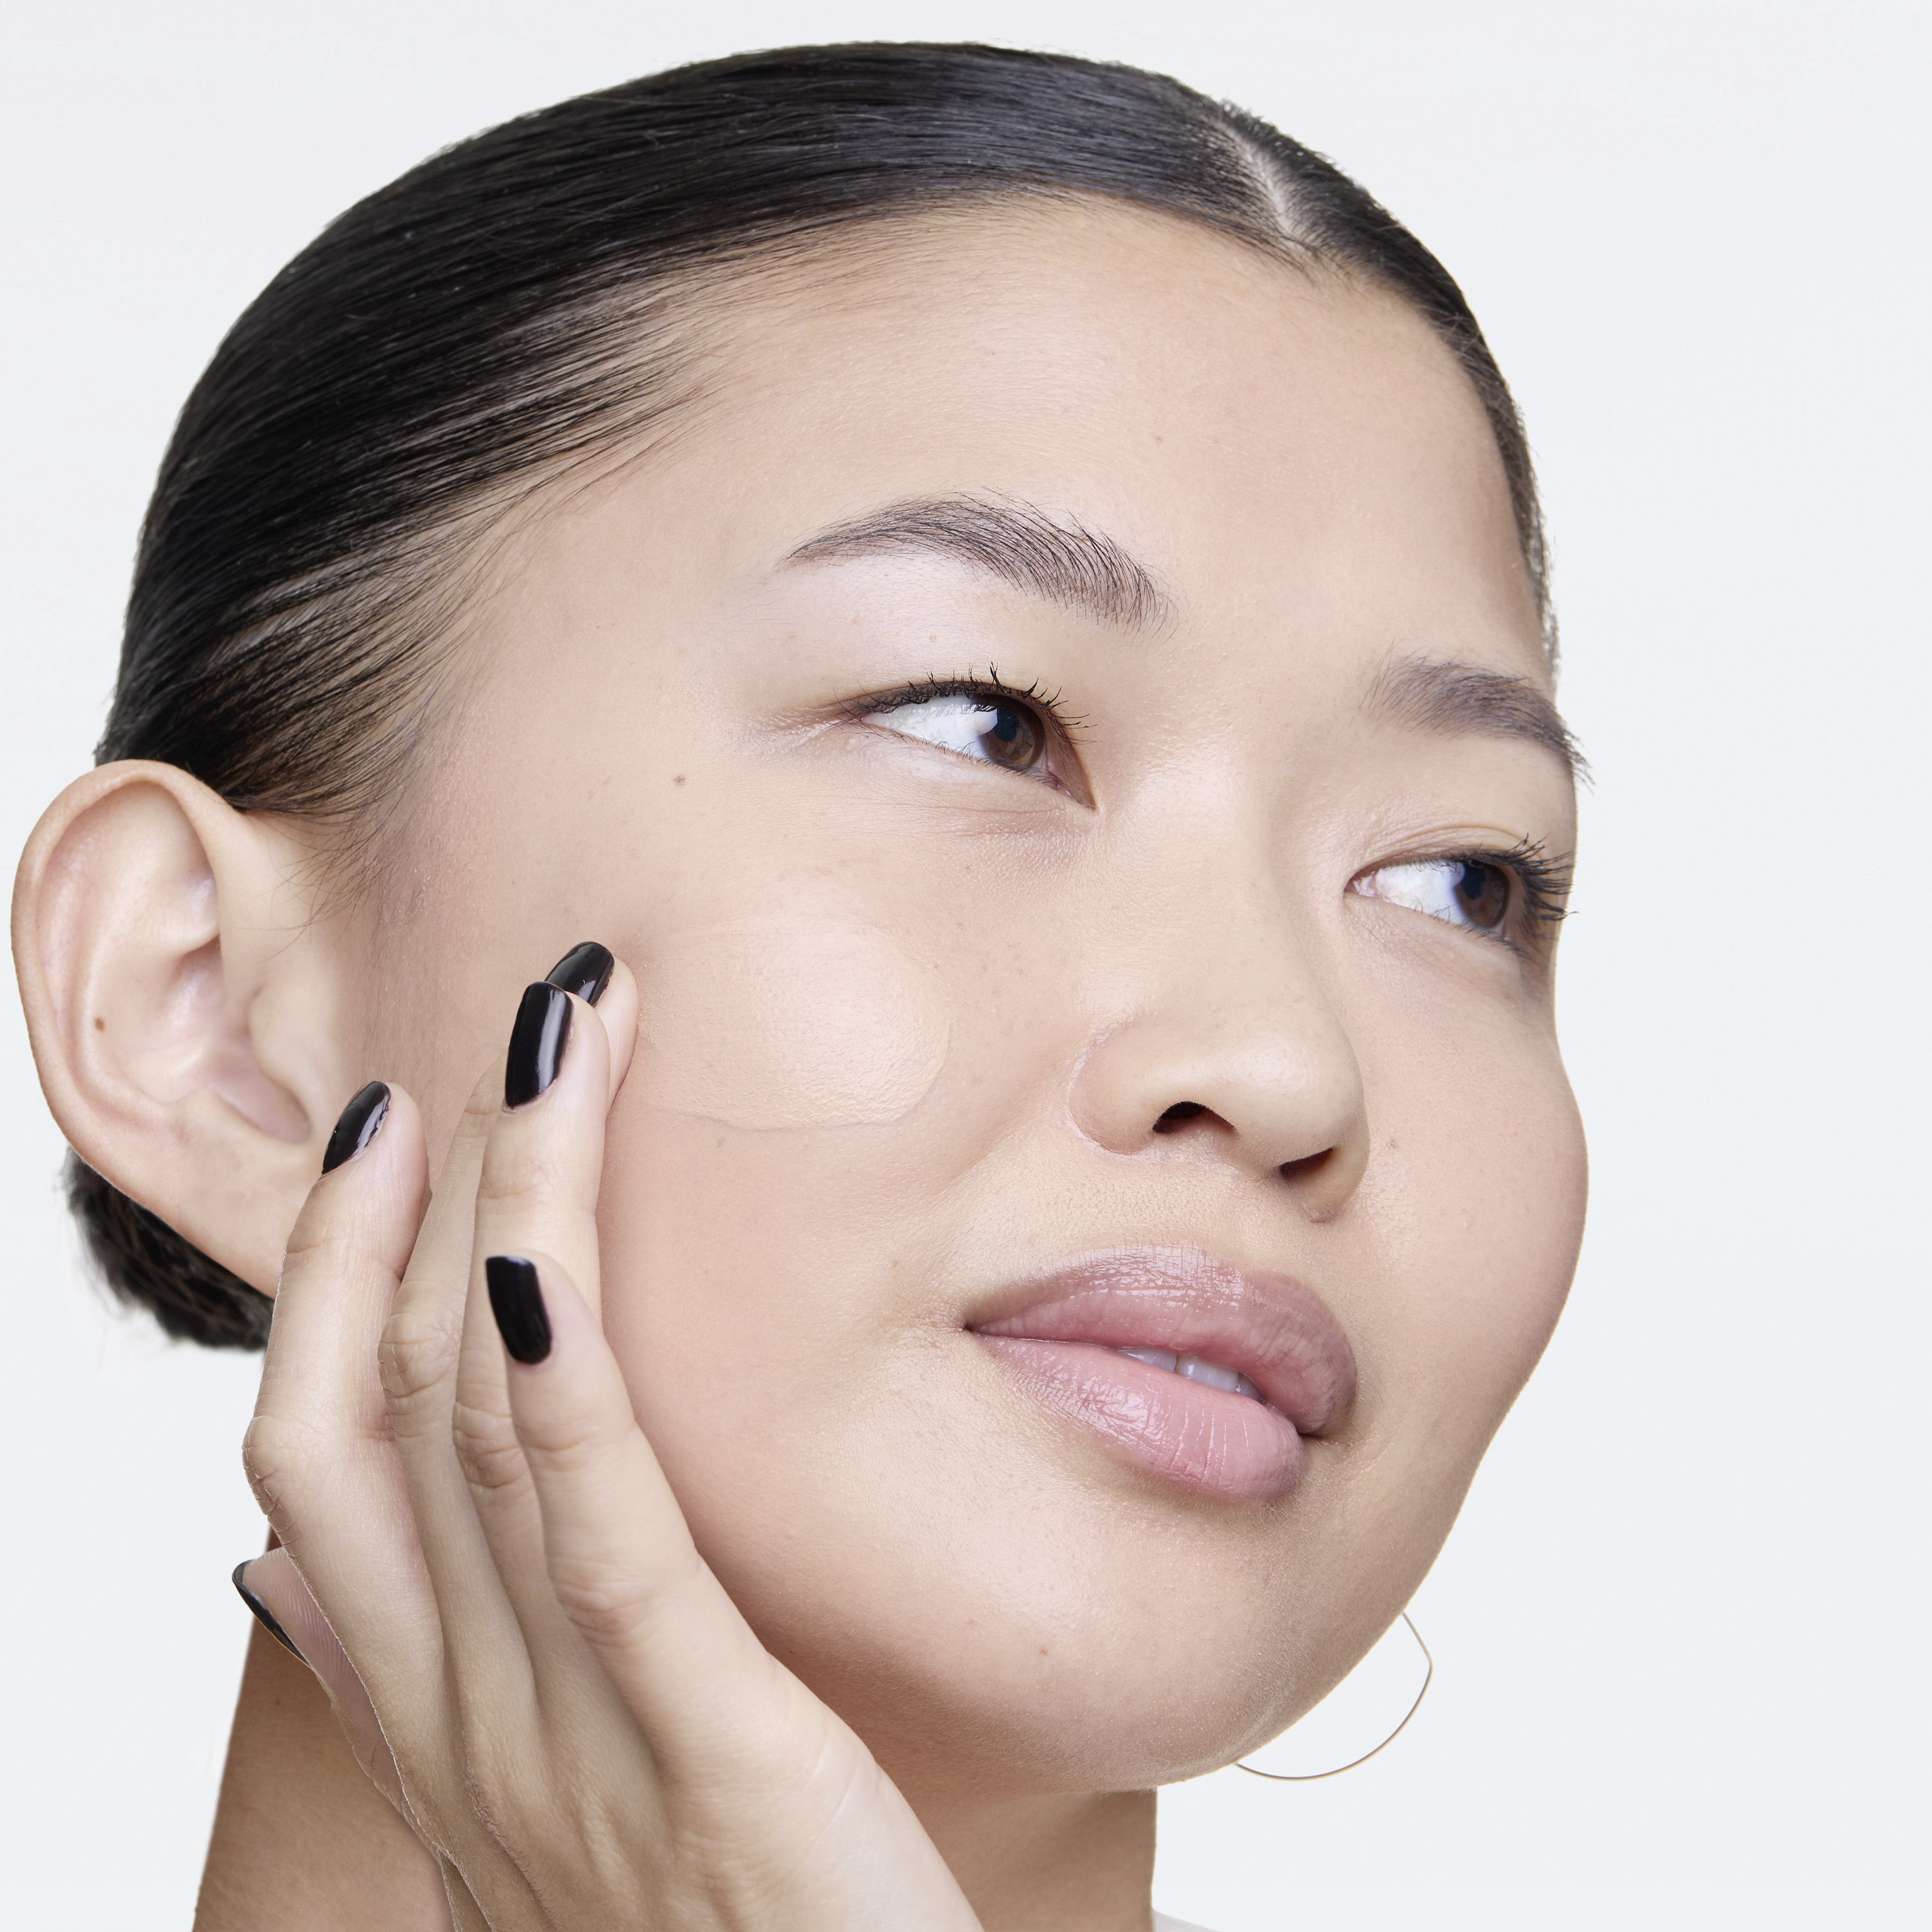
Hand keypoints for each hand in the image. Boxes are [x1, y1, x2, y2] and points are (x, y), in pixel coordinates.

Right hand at [236, 947, 980, 1931]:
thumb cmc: (710, 1929)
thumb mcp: (528, 1810)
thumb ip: (404, 1684)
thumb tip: (281, 1569)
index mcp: (426, 1718)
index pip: (308, 1458)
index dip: (322, 1279)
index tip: (382, 1135)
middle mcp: (462, 1717)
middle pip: (377, 1406)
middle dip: (413, 1200)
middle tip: (493, 1033)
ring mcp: (563, 1737)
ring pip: (479, 1424)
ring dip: (507, 1210)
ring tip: (554, 1043)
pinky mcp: (702, 1743)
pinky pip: (597, 1531)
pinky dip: (556, 1377)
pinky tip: (543, 1254)